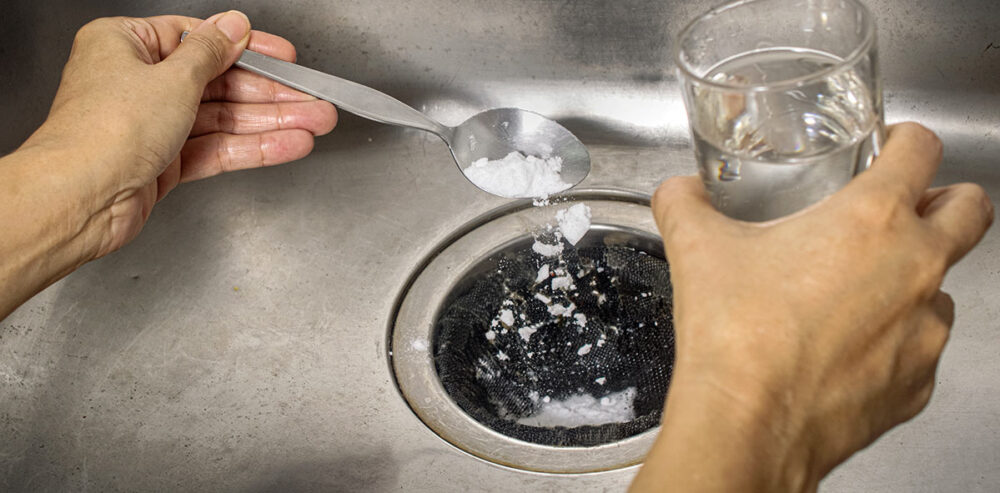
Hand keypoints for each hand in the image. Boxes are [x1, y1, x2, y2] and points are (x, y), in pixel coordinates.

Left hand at [26, 12, 336, 256]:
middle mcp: (138, 83)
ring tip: (314, 123)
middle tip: (313, 100)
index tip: (285, 57)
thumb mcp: (173, 77)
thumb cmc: (104, 132)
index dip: (249, 49)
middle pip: (220, 83)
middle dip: (272, 94)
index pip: (201, 40)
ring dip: (272, 122)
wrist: (80, 198)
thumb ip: (211, 52)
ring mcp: (153, 125)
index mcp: (127, 45)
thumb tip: (233, 26)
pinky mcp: (165, 163)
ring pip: (224, 119)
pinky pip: (218, 148)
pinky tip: (289, 145)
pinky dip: (254, 147)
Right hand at [632, 123, 992, 491]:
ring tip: (856, 294)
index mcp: (872, 219)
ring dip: (914, 280)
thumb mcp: (696, 248)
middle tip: (903, 210)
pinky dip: (893, 341)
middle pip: (971, 209)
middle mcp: (916, 268)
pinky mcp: (918, 382)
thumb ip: (685, 204)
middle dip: (946, 200)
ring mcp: (926, 330)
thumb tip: (679, 192)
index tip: (891, 148)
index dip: (908, 138)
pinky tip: (845, 349)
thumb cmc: (735, 336)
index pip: (922, 149)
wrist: (747, 424)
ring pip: (947, 287)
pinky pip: (920, 349)